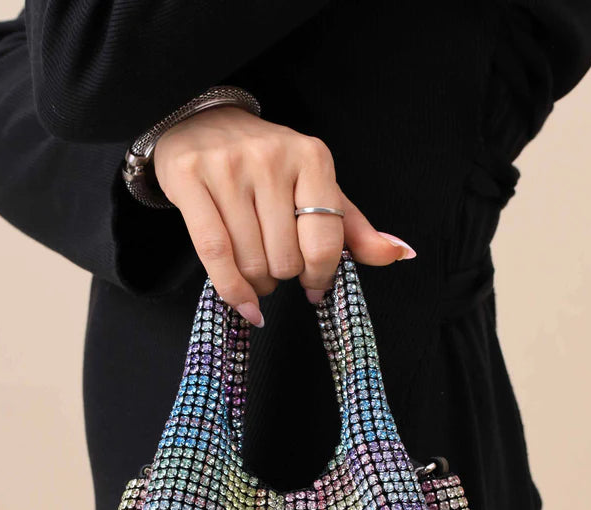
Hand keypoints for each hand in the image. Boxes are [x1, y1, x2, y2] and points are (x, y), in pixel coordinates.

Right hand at [153, 105, 415, 326]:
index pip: (324, 241)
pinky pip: (214, 254)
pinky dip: (232, 291)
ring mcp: (228, 168)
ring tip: (257, 274)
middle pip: (285, 258)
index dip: (321, 275)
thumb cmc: (267, 166)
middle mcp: (271, 158)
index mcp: (312, 158)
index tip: (315, 284)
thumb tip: (400, 253)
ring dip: (257, 284)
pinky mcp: (189, 179)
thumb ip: (355, 228)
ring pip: (250, 261)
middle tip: (277, 269)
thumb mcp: (317, 188)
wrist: (204, 122)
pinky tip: (245, 305)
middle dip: (284, 278)